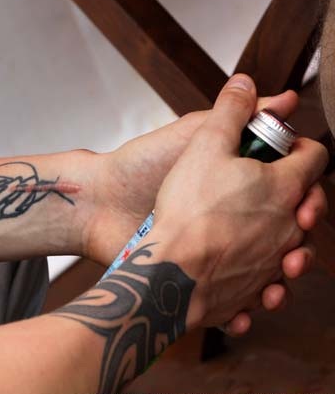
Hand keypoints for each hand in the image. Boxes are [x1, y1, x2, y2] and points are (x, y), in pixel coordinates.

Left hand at [82, 88, 326, 334]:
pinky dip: (252, 305)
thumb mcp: (192, 135)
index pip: (292, 187)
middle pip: (291, 231)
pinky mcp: (204, 276)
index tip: (305, 201)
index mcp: (239, 181)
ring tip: (277, 284)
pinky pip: (241, 298)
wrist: (101, 206)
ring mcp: (223, 247)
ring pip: (272, 268)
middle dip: (302, 241)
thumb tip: (286, 99)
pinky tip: (249, 309)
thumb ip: (235, 117)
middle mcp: (237, 215)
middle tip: (296, 247)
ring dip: (284, 279)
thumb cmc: (143, 166)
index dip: (307, 193)